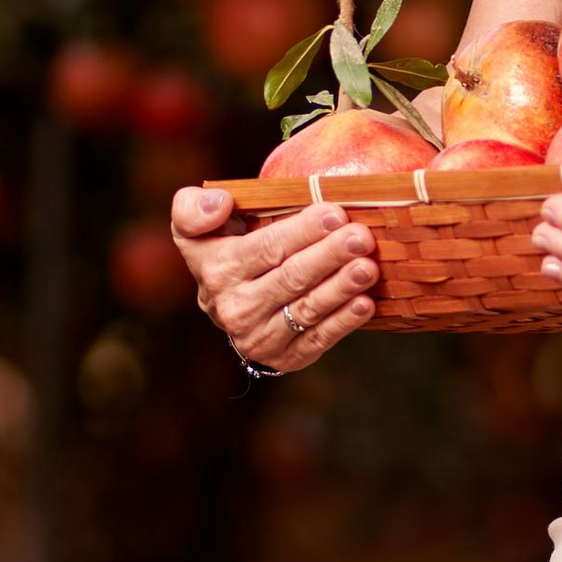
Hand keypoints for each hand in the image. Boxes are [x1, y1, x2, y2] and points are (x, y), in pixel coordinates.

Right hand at [168, 184, 378, 372]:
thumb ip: (194, 208)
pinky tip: (364, 303)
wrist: (229, 306)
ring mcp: (258, 337)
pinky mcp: (283, 358)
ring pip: (306, 309)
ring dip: (341, 288)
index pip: (266, 248)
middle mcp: (233, 307)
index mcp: (216, 269)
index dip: (302, 231)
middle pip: (290, 278)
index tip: (335, 213)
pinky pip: (316, 339)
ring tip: (368, 267)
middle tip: (361, 237)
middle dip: (329, 255)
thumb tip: (220, 203)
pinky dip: (343, 323)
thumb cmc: (223, 249)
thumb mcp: (195, 225)